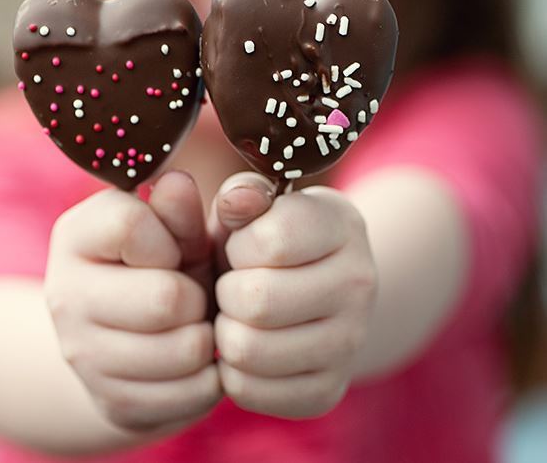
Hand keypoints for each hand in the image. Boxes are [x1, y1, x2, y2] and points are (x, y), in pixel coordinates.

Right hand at [45, 171, 220, 435]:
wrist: (130, 341)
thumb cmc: (164, 269)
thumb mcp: (175, 231)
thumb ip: (178, 208)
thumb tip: (177, 181)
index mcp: (76, 236)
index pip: (131, 224)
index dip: (170, 237)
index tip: (171, 249)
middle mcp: (65, 296)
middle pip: (166, 297)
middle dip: (196, 295)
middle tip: (192, 296)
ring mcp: (82, 356)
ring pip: (185, 349)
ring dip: (206, 336)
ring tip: (195, 325)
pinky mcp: (112, 403)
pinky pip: (192, 393)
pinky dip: (209, 376)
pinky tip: (194, 361)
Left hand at [210, 173, 376, 417]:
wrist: (312, 295)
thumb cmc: (267, 246)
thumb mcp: (255, 211)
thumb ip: (242, 195)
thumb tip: (236, 202)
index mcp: (343, 226)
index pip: (271, 241)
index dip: (239, 245)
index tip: (246, 248)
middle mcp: (360, 284)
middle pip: (256, 300)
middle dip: (227, 292)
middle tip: (236, 287)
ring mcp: (350, 343)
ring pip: (247, 350)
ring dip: (226, 332)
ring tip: (241, 317)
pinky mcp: (327, 391)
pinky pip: (248, 390)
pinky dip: (233, 371)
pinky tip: (250, 348)